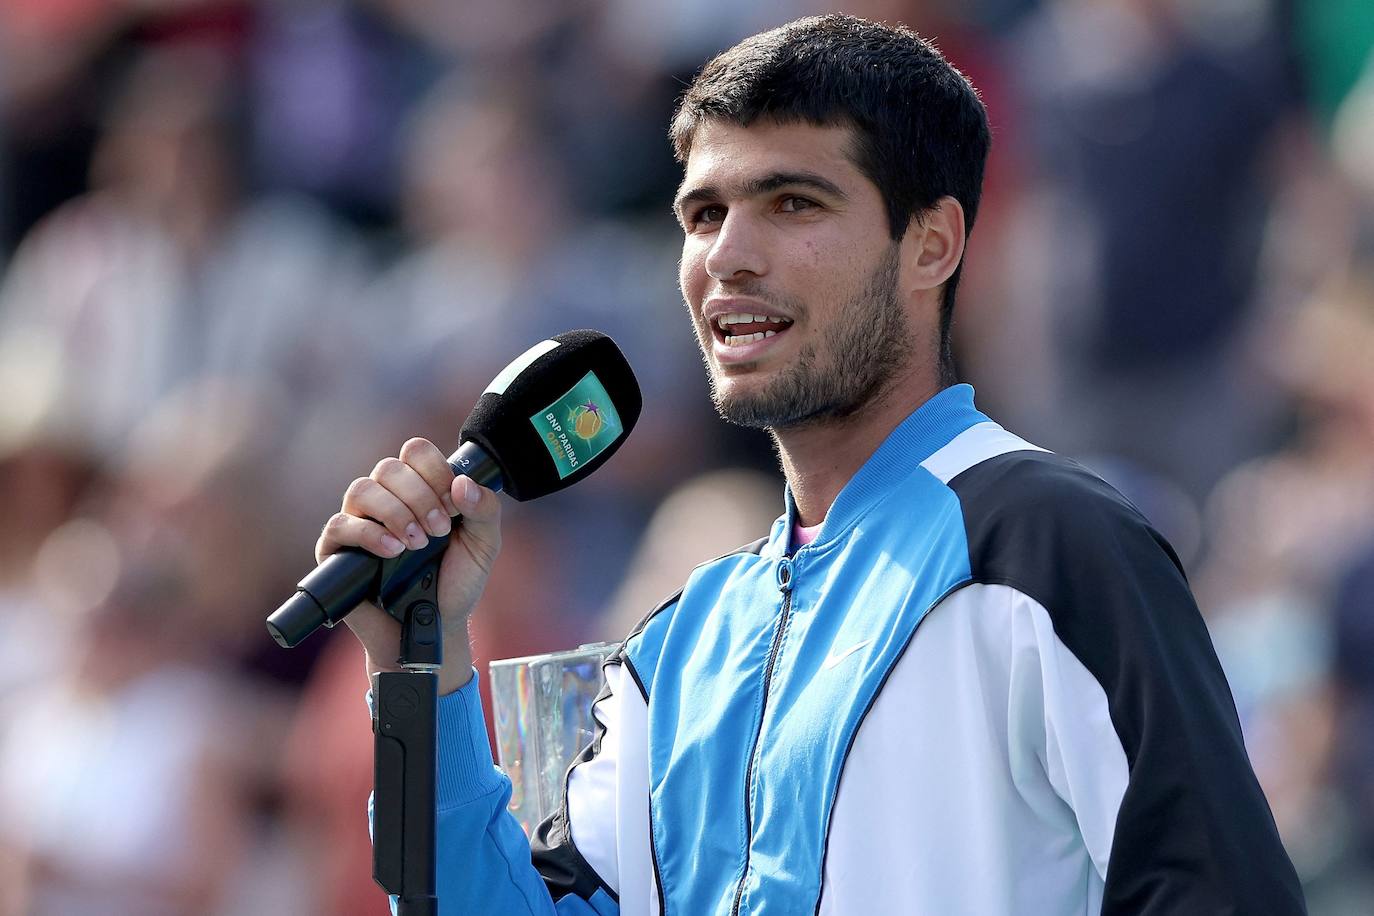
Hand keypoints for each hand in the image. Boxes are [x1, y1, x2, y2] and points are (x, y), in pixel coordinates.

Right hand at [316, 437, 501, 693]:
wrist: (435, 628)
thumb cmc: (455, 583)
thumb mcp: (483, 545)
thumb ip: (484, 510)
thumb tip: (462, 483)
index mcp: (418, 488)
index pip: (416, 452)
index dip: (436, 472)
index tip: (454, 505)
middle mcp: (385, 499)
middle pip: (389, 467)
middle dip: (420, 497)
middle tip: (439, 531)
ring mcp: (358, 521)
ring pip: (362, 489)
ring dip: (396, 513)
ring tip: (416, 544)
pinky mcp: (336, 549)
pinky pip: (340, 525)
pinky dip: (369, 534)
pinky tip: (393, 550)